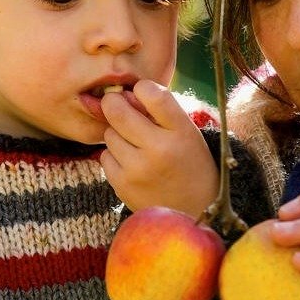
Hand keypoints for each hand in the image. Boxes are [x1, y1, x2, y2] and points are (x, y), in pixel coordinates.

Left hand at [100, 80, 216, 215]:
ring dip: (117, 133)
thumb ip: (159, 110)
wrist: (194, 211)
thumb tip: (121, 94)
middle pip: (117, 111)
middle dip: (115, 103)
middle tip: (119, 106)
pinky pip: (105, 156)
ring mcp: (138, 168)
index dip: (141, 88)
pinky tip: (132, 164)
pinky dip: (115, 156)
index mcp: (181, 131)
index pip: (152, 93)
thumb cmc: (189, 163)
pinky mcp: (122, 184)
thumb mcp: (186, 132)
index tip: (141, 92)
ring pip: (109, 133)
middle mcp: (159, 149)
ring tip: (136, 144)